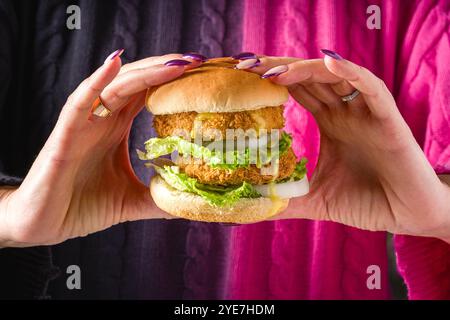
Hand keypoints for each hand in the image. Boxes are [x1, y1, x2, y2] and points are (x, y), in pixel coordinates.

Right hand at [0, 52, 200, 246]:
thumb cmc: (83, 206)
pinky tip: (114, 65)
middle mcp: (101, 119)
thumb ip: (160, 198)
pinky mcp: (64, 136)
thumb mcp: (133, 201)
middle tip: (198, 60)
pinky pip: (79, 103)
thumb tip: (192, 201)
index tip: (204, 75)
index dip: (174, 82)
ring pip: (114, 87)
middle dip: (167, 69)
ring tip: (174, 63)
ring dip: (144, 72)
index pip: (149, 94)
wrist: (44, 225)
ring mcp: (83, 124)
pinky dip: (96, 82)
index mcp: (116, 128)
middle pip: (136, 83)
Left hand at [241, 52, 449, 238]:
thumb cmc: (368, 203)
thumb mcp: (316, 200)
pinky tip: (328, 63)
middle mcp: (345, 111)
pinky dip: (351, 73)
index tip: (242, 77)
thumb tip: (251, 208)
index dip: (271, 80)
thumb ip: (286, 200)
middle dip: (279, 68)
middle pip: (309, 77)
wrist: (410, 216)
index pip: (297, 90)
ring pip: (335, 76)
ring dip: (306, 69)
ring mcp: (366, 112)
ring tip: (277, 71)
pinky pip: (371, 87)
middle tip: (248, 65)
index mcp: (330, 122)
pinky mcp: (389, 119)